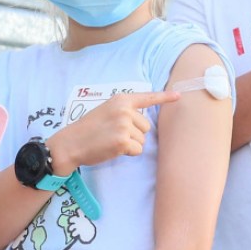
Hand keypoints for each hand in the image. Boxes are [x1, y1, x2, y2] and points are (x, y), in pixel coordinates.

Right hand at [47, 91, 178, 175]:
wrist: (71, 143)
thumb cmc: (88, 129)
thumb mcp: (106, 110)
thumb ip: (124, 111)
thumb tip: (144, 121)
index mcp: (121, 100)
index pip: (147, 98)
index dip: (165, 97)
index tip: (179, 96)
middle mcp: (124, 110)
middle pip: (146, 127)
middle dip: (134, 134)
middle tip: (113, 134)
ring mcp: (124, 125)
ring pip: (142, 140)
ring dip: (130, 144)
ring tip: (111, 141)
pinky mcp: (123, 141)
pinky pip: (137, 150)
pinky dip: (128, 153)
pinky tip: (113, 149)